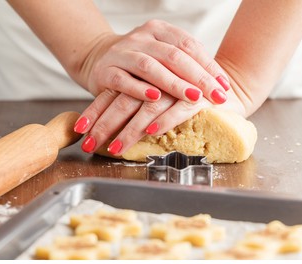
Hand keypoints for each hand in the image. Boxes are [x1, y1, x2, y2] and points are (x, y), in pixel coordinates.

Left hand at [73, 89, 244, 155]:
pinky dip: (164, 120)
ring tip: (114, 147)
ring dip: (130, 129)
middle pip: (125, 101)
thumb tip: (106, 124)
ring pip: (148, 107)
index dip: (96, 111)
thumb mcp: (156, 96)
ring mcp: (178, 86)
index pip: (113, 93)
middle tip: (89, 144)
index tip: (80, 129)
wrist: (221, 87)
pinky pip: (179, 109)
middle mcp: (157, 79)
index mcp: (143, 77)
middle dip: (105, 124)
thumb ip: (135, 103)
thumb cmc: (183, 96)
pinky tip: (150, 132)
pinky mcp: (198, 97)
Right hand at [81, 19, 229, 104]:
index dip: (208, 65)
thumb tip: (220, 84)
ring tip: (193, 97)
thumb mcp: (162, 56)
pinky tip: (154, 98)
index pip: (188, 45)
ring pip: (150, 66)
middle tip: (216, 96)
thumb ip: (186, 64)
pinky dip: (139, 89)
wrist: (100, 58)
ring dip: (173, 83)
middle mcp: (140, 38)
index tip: (224, 86)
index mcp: (158, 31)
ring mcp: (122, 53)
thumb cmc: (139, 62)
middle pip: (173, 55)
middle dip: (197, 77)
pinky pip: (123, 80)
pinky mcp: (106, 71)